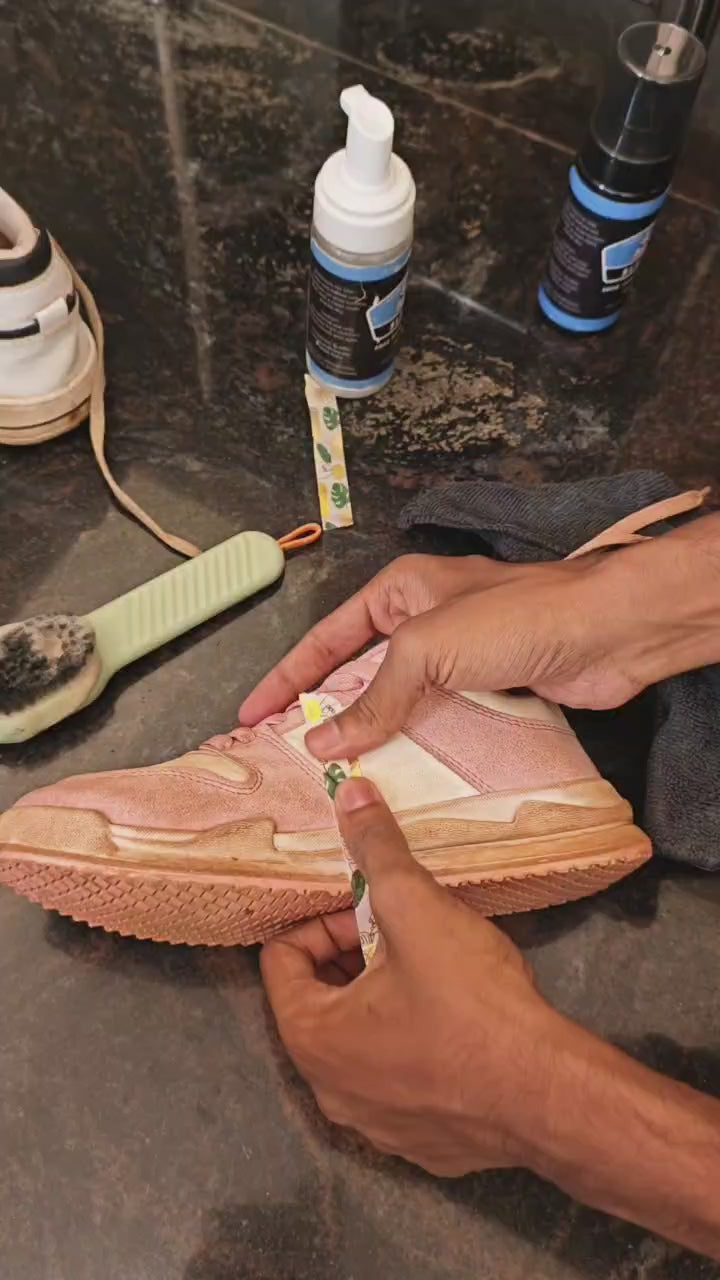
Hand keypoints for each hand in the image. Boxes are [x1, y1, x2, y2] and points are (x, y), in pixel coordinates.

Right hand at [240, 549, 649, 760]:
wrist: (606, 633)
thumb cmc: (512, 620)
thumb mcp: (426, 648)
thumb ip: (373, 696)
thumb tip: (322, 741)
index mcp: (399, 590)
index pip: (327, 638)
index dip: (287, 677)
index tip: (252, 714)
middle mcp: (424, 621)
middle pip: (359, 671)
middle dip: (325, 709)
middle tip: (287, 754)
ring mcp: (458, 658)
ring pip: (399, 702)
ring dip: (371, 735)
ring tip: (333, 776)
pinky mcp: (488, 692)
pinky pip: (437, 723)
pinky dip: (416, 748)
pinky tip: (395, 779)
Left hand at [261, 780, 719, 1255]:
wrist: (548, 1094)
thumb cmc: (471, 1003)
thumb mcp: (417, 908)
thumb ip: (378, 849)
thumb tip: (350, 793)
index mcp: (311, 1039)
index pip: (281, 960)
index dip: (324, 921)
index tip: (370, 910)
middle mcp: (328, 1091)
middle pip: (318, 1001)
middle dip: (354, 957)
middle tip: (404, 934)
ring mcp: (373, 1126)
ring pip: (359, 1044)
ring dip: (382, 1000)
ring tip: (432, 972)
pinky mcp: (421, 1146)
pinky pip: (398, 1082)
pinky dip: (412, 1048)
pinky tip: (457, 1026)